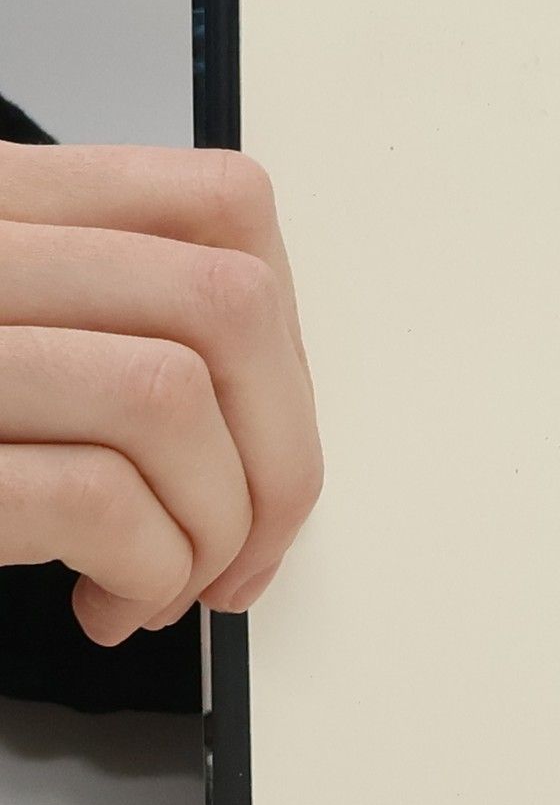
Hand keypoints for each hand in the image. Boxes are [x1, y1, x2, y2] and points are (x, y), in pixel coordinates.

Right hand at [0, 145, 321, 644]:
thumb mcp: (24, 337)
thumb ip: (119, 325)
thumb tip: (277, 413)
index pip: (224, 205)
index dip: (289, 338)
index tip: (271, 435)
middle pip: (226, 303)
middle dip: (281, 450)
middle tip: (252, 543)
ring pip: (169, 394)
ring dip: (215, 522)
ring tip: (170, 579)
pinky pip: (95, 495)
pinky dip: (148, 567)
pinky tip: (111, 599)